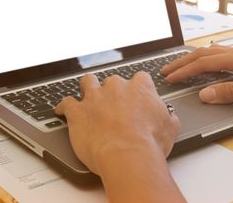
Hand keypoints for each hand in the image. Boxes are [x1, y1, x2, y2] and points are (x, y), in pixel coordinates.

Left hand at [55, 72, 179, 175]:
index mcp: (140, 88)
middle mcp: (116, 87)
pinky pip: (66, 102)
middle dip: (112, 90)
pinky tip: (62, 110)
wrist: (128, 155)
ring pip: (87, 82)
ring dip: (87, 88)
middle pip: (112, 80)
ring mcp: (95, 97)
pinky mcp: (77, 111)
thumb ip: (168, 117)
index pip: (140, 78)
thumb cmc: (149, 143)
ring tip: (87, 95)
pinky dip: (63, 106)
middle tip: (114, 104)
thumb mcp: (170, 128)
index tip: (137, 96)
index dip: (138, 88)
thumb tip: (170, 118)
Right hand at [161, 45, 232, 103]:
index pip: (203, 63)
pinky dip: (206, 57)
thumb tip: (206, 94)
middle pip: (203, 53)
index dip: (184, 71)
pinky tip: (207, 61)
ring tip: (180, 65)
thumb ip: (231, 91)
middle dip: (182, 61)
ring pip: (211, 51)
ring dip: (193, 58)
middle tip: (166, 69)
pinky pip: (220, 53)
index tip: (170, 78)